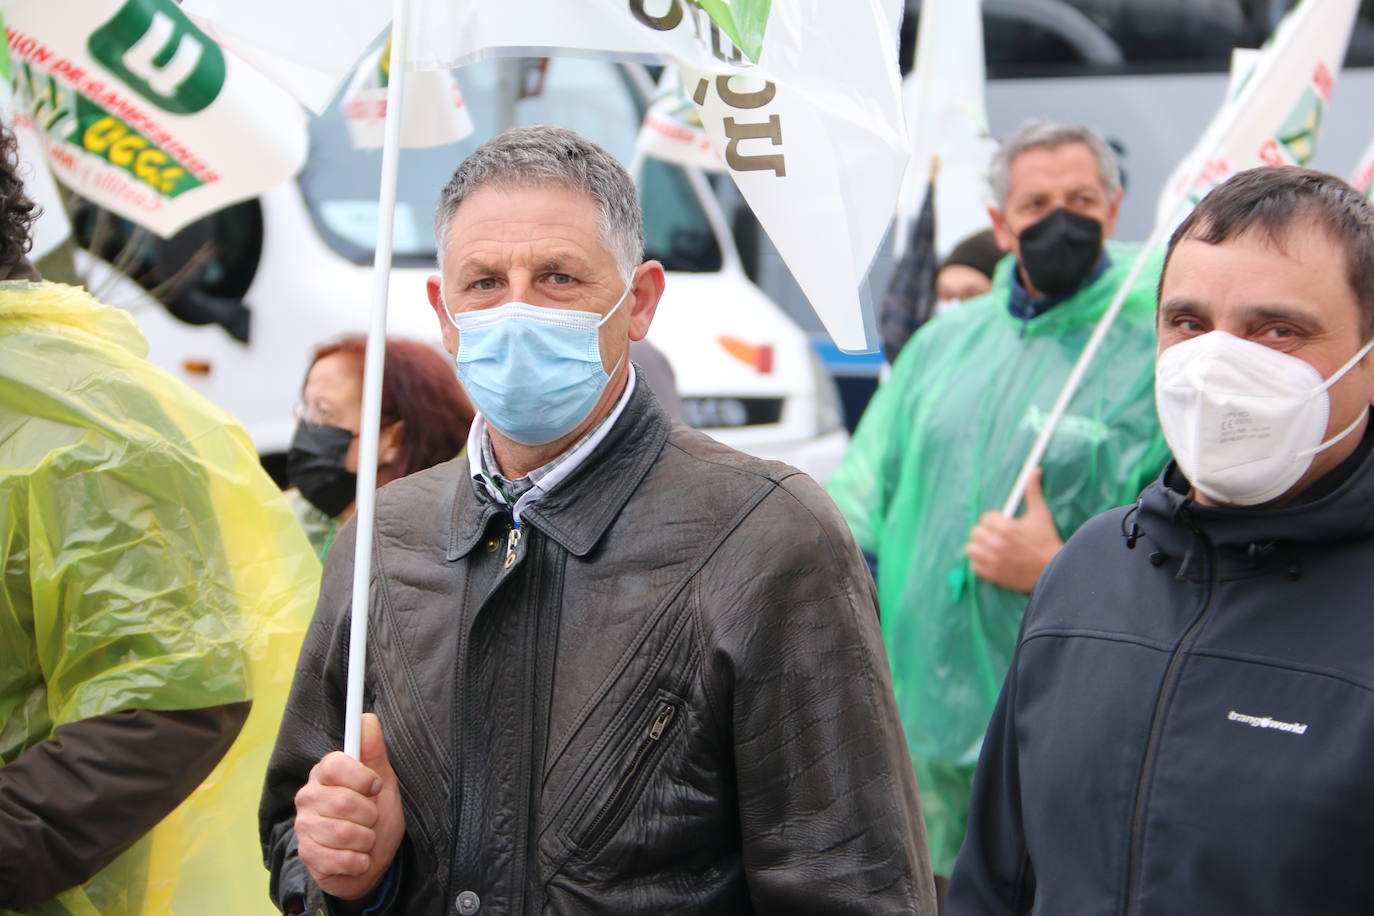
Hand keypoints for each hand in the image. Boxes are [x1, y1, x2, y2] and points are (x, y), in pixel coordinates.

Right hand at [294, 713, 404, 900]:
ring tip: (365, 838)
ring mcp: (304, 825)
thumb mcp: (383, 782)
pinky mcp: (306, 854)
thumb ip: (374, 751)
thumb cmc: (375, 817)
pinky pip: (337, 858)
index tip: (375, 786)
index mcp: (326, 773)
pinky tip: (357, 857)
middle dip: (370, 814)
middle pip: (343, 801)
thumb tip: (367, 718)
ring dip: (366, 839)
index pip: (335, 764)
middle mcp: (308, 796)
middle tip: (372, 818)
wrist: (370, 861)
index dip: (361, 777)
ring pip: (342, 832)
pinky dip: (357, 861)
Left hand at [965, 468, 1063, 592]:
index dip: (994, 520)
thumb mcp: (1041, 514)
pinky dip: (979, 563)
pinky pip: (974, 566)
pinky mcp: (993, 575)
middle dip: (986, 532)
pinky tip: (991, 560)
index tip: (1004, 524)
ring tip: (991, 547)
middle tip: (997, 536)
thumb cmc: (1047, 541)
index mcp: (1007, 528)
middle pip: (975, 532)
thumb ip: (1032, 491)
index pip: (985, 518)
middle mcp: (997, 545)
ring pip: (971, 549)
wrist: (1054, 570)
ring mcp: (993, 561)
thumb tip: (1034, 470)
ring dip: (979, 547)